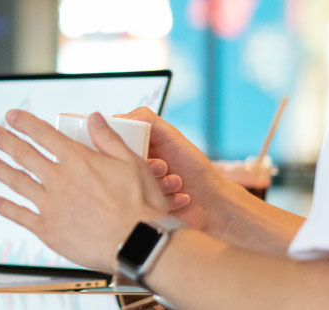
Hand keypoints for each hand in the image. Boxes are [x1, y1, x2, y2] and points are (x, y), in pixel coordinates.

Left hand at [0, 110, 167, 272]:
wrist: (138, 245)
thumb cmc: (141, 205)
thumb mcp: (132, 163)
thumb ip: (109, 139)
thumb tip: (94, 117)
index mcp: (78, 160)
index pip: (44, 134)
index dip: (24, 123)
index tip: (11, 115)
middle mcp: (59, 179)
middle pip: (24, 154)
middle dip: (5, 140)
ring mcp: (51, 205)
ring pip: (17, 182)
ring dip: (0, 169)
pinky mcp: (48, 229)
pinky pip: (20, 216)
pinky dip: (5, 208)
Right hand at [118, 107, 230, 232]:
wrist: (214, 202)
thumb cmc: (195, 167)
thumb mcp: (171, 137)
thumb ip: (147, 120)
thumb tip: (119, 116)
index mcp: (135, 151)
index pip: (114, 146)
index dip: (125, 149)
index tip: (142, 151)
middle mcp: (133, 171)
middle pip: (122, 167)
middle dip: (148, 167)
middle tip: (164, 166)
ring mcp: (138, 192)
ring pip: (134, 186)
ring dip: (161, 184)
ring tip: (177, 182)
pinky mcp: (145, 212)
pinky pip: (146, 205)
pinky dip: (168, 199)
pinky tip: (180, 197)